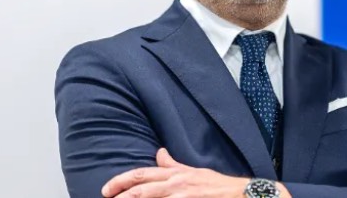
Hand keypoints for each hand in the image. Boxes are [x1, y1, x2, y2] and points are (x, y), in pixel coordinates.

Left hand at [101, 148, 248, 197]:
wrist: (240, 195)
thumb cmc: (217, 185)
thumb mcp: (193, 171)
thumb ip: (173, 165)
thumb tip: (159, 153)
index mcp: (175, 174)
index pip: (142, 174)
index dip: (121, 181)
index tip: (106, 190)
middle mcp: (176, 184)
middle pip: (141, 189)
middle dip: (121, 196)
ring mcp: (182, 197)